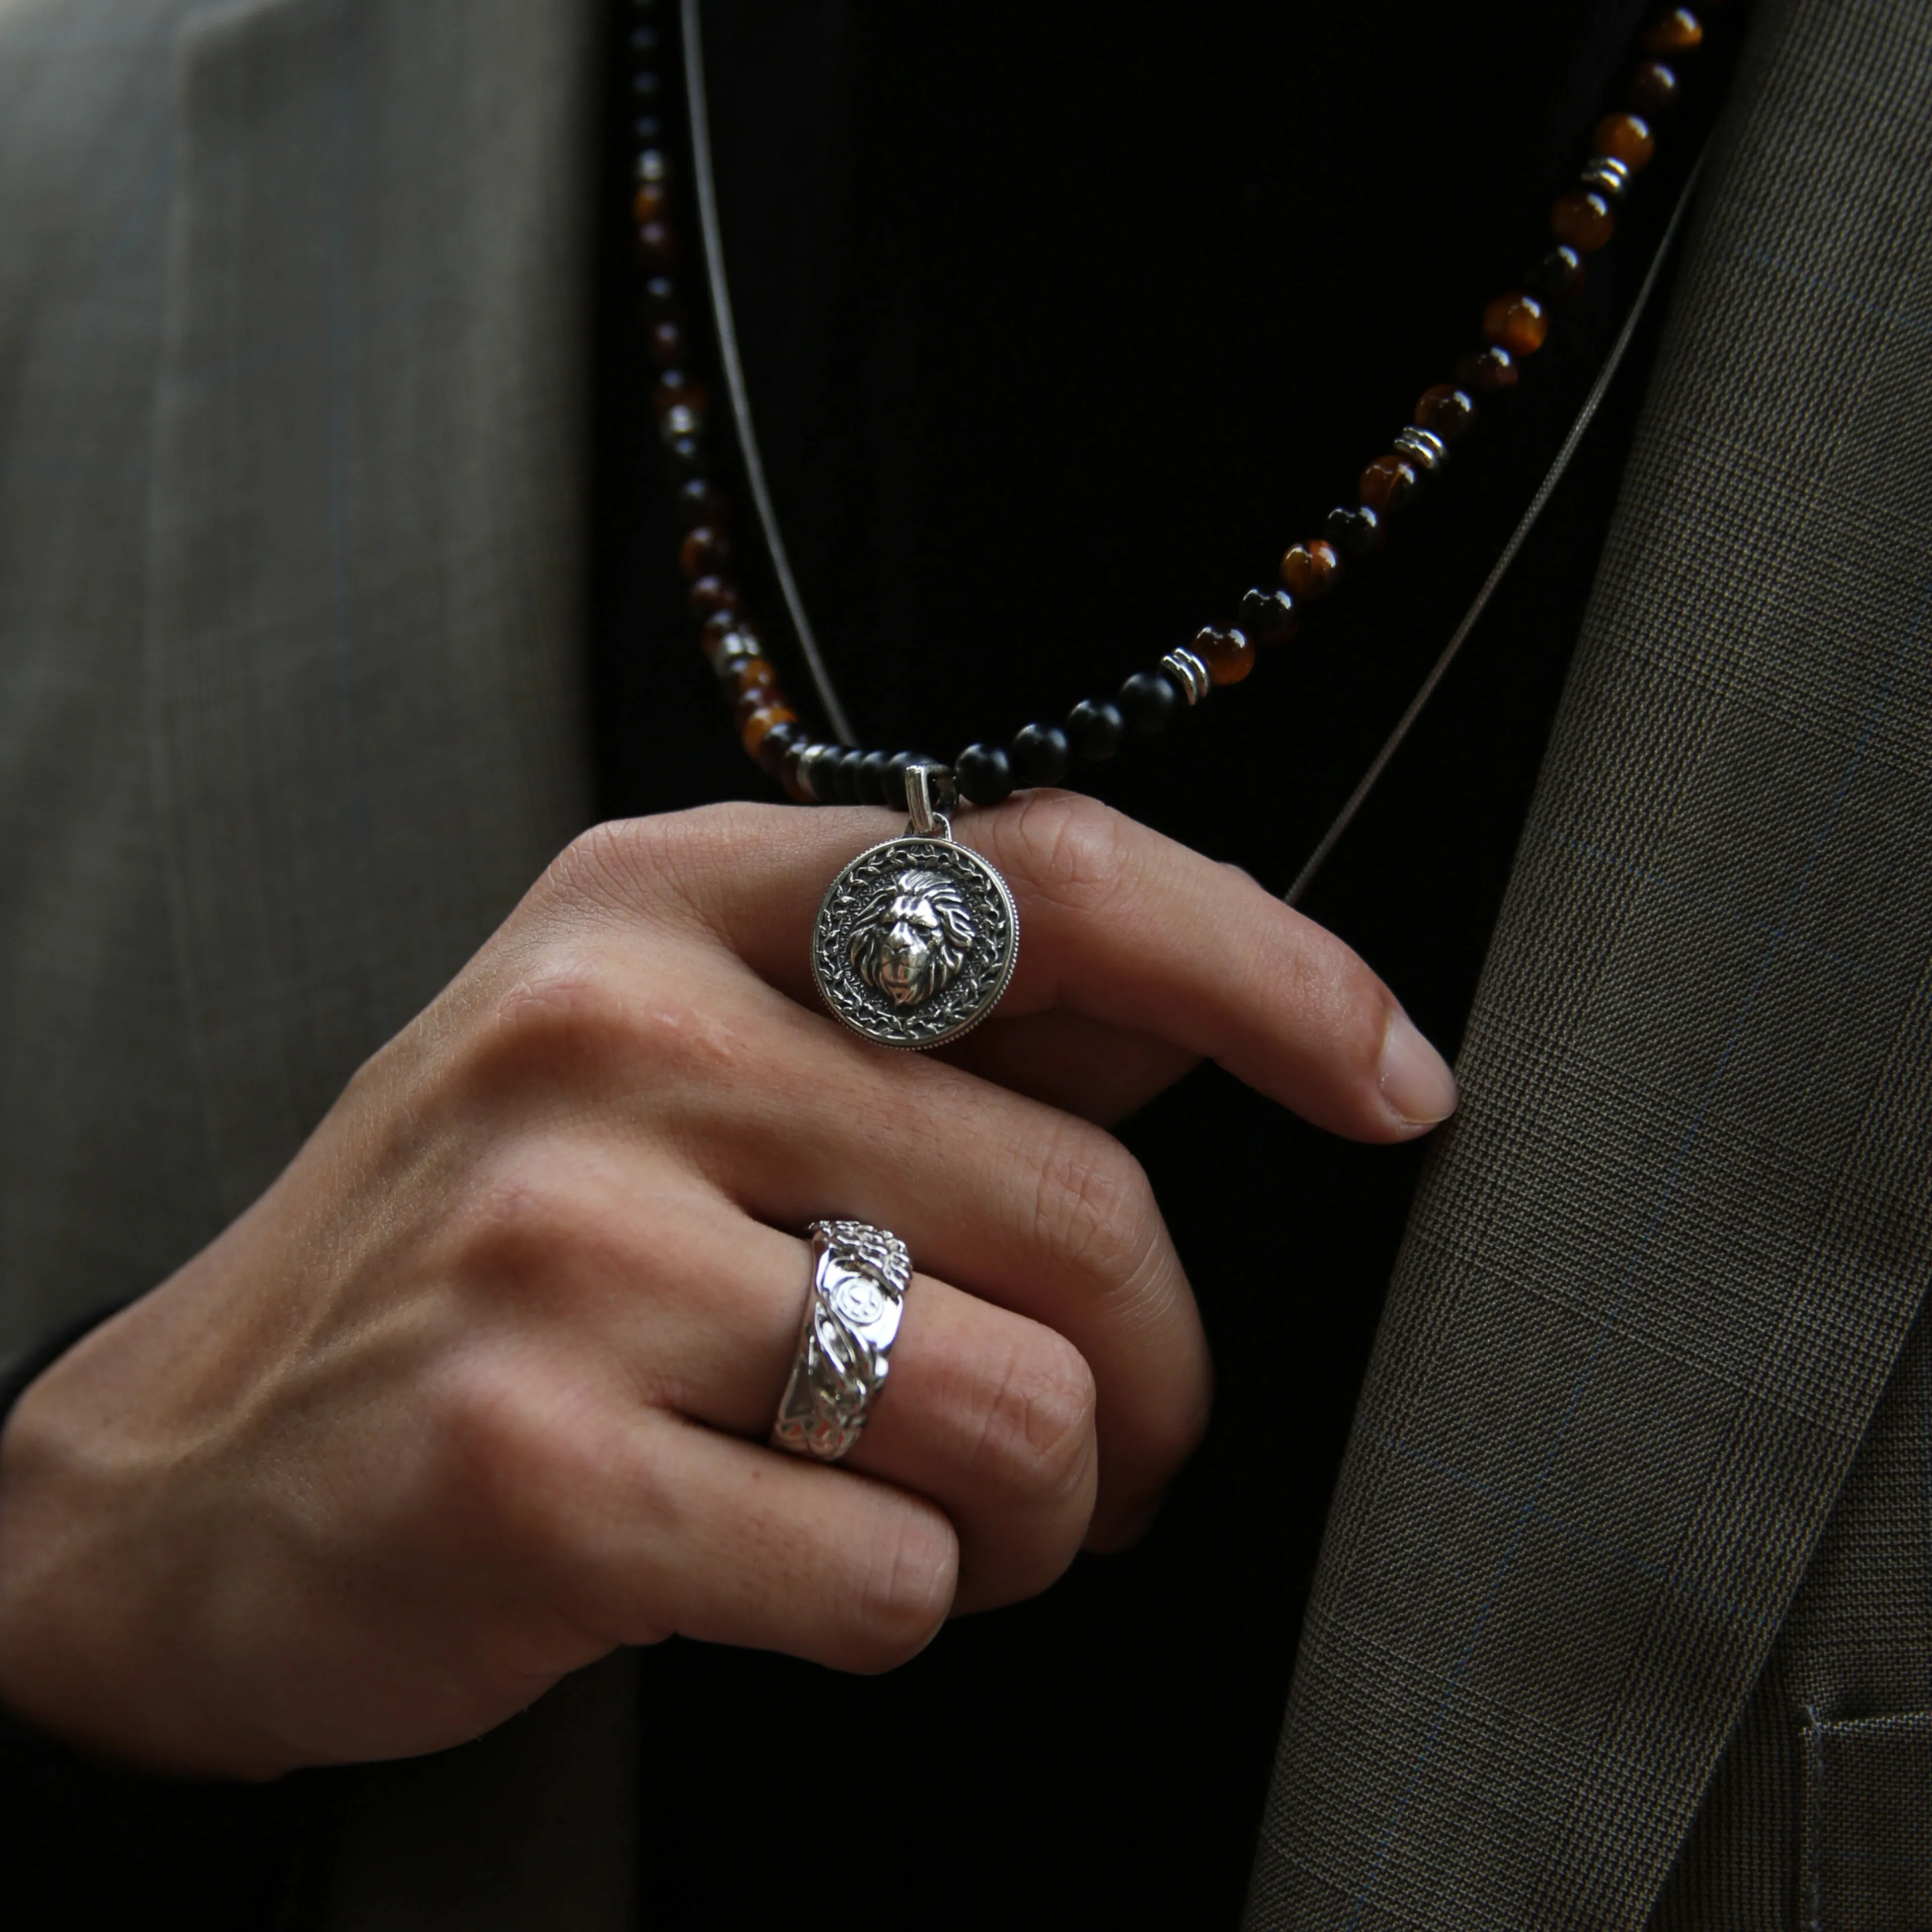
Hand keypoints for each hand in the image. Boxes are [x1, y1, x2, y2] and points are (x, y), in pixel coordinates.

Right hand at [0, 792, 1453, 1777]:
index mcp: (672, 897)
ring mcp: (562, 1240)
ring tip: (958, 1514)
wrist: (189, 1471)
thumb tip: (1222, 1012)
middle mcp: (615, 1029)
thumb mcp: (673, 1061)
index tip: (1396, 1077)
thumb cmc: (499, 1250)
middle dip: (1160, 1371)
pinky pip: (892, 1564)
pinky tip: (797, 1567)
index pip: (1054, 875)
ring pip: (1022, 1405)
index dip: (1273, 970)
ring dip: (1042, 1510)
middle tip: (1119, 1446)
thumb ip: (937, 1027)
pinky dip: (905, 1601)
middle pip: (1088, 1205)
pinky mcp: (529, 1457)